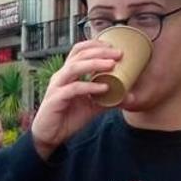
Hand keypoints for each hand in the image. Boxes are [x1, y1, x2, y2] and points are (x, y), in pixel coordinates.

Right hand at [31, 41, 119, 160]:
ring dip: (94, 64)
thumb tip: (129, 96)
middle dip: (99, 52)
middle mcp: (61, 76)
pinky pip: (74, 89)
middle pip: (79, 55)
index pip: (78, 51)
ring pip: (74, 67)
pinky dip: (90, 86)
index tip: (112, 46)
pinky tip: (103, 88)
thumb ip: (108, 99)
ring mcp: (57, 86)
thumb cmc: (68, 117)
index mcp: (68, 74)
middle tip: (118, 54)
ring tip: (112, 64)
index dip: (94, 45)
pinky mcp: (56, 99)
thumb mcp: (92, 106)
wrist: (51, 136)